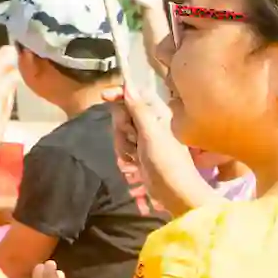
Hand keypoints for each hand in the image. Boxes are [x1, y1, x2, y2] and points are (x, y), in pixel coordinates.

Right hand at [107, 81, 204, 216]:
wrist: (173, 191)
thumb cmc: (167, 161)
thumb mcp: (151, 133)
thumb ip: (139, 109)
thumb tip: (129, 85)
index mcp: (160, 113)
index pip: (136, 94)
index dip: (120, 93)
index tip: (104, 97)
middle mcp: (153, 122)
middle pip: (124, 112)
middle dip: (122, 127)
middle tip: (133, 139)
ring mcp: (145, 138)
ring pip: (121, 131)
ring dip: (123, 143)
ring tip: (135, 155)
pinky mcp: (140, 151)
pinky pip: (123, 145)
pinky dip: (125, 153)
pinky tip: (134, 163)